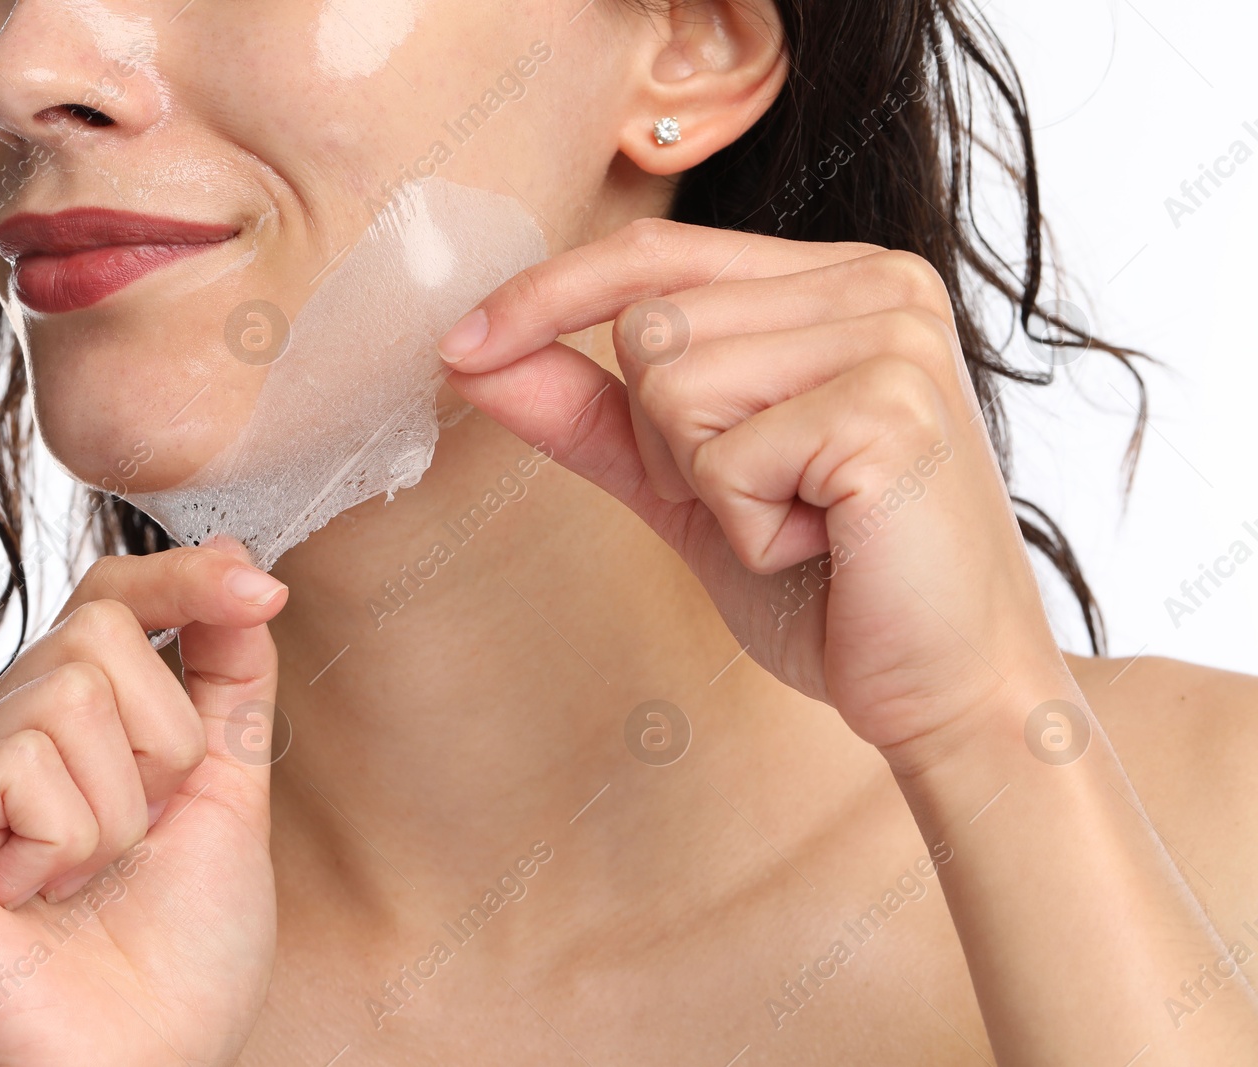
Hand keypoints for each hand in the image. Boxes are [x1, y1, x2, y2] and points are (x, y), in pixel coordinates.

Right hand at [0, 539, 287, 1066]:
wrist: (146, 1063)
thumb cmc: (181, 950)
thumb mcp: (224, 790)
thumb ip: (229, 682)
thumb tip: (243, 570)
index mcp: (54, 720)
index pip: (106, 597)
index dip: (182, 579)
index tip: (262, 588)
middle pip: (95, 634)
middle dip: (161, 747)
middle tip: (137, 839)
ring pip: (67, 697)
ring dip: (119, 810)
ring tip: (86, 879)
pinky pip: (24, 767)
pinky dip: (68, 845)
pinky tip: (37, 901)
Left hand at [441, 218, 1072, 771]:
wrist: (945, 689)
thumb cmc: (826, 582)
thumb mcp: (685, 482)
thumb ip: (588, 410)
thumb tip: (470, 354)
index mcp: (833, 282)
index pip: (655, 255)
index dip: (548, 297)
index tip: (459, 346)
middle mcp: (875, 284)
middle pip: (650, 324)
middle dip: (668, 442)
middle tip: (768, 500)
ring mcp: (894, 336)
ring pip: (673, 382)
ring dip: (708, 487)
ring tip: (802, 520)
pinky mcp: (893, 407)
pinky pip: (723, 455)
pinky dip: (747, 526)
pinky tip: (827, 544)